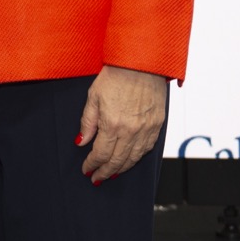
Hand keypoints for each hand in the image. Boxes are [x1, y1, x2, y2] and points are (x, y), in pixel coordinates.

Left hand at [76, 65, 166, 182]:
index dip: (92, 164)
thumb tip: (81, 142)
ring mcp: (147, 129)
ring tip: (111, 173)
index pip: (100, 153)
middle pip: (117, 160)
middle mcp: (131, 130)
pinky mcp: (158, 125)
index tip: (86, 169)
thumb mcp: (93, 96)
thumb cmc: (115, 75)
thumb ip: (88, 122)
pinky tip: (130, 160)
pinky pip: (147, 148)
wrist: (142, 62)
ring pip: (134, 158)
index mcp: (112, 124)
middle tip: (97, 178)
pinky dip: (137, 158)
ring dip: (121, 168)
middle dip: (105, 172)